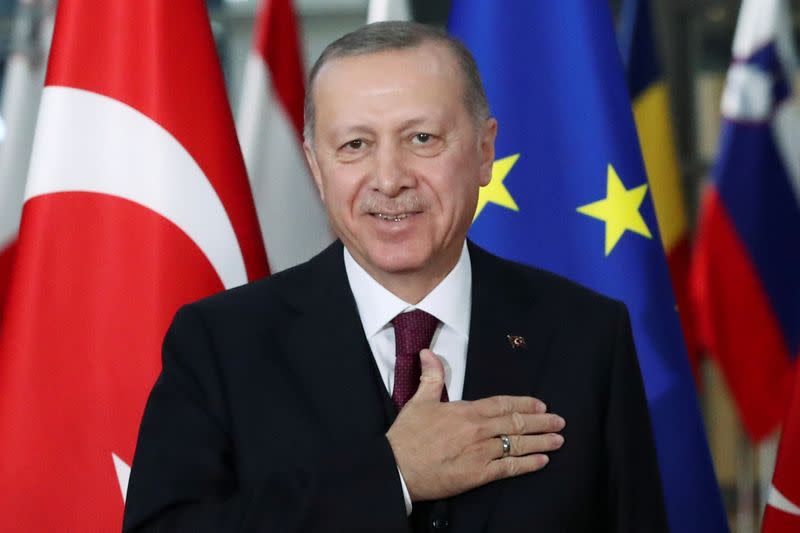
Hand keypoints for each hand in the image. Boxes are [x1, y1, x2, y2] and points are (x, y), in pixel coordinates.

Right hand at [386, 349, 564, 501]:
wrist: (396, 468)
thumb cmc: (406, 436)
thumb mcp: (418, 401)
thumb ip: (431, 376)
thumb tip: (429, 352)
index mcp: (465, 411)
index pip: (502, 404)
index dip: (524, 404)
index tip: (541, 405)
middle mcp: (477, 431)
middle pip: (515, 423)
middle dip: (541, 422)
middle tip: (559, 421)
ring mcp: (480, 453)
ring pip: (517, 445)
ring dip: (541, 442)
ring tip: (558, 440)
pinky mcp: (478, 475)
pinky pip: (509, 468)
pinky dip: (528, 464)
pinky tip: (542, 462)